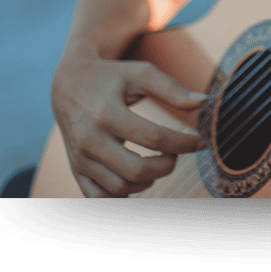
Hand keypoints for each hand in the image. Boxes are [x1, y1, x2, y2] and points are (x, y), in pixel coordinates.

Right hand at [50, 51, 208, 197]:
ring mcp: (81, 158)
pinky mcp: (76, 170)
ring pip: (121, 188)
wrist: (67, 83)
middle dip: (167, 165)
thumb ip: (172, 88)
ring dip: (148, 180)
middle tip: (176, 152)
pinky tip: (137, 176)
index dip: (184, 143)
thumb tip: (203, 102)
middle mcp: (90, 140)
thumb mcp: (139, 73)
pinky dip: (123, 194)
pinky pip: (100, 198)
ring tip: (157, 160)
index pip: (154, 138)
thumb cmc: (110, 76)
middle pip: (137, 170)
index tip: (200, 141)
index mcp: (106, 113)